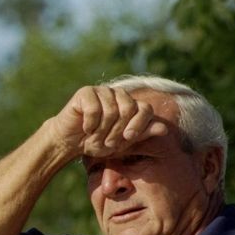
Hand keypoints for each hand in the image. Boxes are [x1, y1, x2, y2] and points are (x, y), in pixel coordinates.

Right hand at [48, 85, 168, 157]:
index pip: (145, 108)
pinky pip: (94, 108)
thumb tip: (164, 128)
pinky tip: (85, 128)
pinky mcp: (85, 92)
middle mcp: (118, 94)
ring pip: (111, 110)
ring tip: (94, 136)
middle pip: (129, 109)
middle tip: (107, 141)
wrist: (70, 142)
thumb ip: (142, 134)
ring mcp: (102, 91)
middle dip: (117, 130)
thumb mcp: (122, 142)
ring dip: (102, 130)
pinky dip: (90, 124)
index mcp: (130, 104)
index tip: (127, 138)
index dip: (138, 125)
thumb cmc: (97, 142)